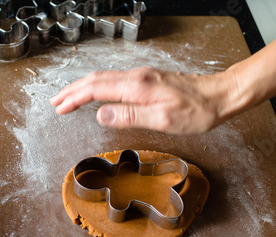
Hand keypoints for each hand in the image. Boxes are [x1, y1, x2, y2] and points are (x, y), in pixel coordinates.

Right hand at [50, 66, 241, 133]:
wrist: (220, 95)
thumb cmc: (197, 111)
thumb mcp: (163, 120)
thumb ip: (130, 116)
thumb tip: (101, 115)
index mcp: (137, 86)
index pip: (95, 90)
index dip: (74, 99)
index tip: (60, 108)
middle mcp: (136, 77)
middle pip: (95, 80)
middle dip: (72, 91)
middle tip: (56, 102)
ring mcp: (142, 76)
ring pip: (103, 78)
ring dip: (82, 88)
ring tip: (69, 98)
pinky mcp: (148, 80)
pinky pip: (114, 80)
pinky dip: (98, 87)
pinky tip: (96, 94)